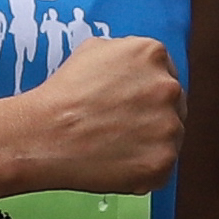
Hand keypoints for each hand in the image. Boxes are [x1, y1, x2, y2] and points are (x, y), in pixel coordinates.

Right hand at [9, 34, 189, 197]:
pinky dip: (143, 168)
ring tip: (114, 145)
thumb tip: (138, 68)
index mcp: (153, 54)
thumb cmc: (62, 95)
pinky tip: (116, 161)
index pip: (166, 74)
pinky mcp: (163, 160)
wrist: (45, 134)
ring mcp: (169, 126)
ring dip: (150, 143)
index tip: (131, 105)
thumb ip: (126, 53)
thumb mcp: (93, 50)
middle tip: (121, 127)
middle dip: (152, 116)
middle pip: (173, 105)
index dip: (146, 93)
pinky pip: (162, 167)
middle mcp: (168, 87)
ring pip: (170, 137)